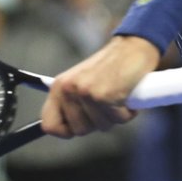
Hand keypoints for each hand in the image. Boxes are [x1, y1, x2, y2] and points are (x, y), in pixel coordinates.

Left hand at [39, 36, 157, 137]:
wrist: (132, 48)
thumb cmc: (111, 68)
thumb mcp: (82, 83)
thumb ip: (73, 104)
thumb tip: (68, 130)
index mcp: (58, 87)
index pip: (49, 125)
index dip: (66, 131)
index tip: (81, 125)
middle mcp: (68, 89)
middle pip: (80, 130)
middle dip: (98, 123)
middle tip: (107, 104)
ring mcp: (84, 92)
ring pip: (101, 127)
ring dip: (114, 116)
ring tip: (117, 96)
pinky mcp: (103, 96)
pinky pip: (118, 119)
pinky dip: (127, 112)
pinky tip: (126, 95)